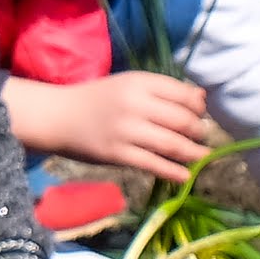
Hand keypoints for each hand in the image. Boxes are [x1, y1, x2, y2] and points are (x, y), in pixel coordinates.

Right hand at [42, 70, 216, 178]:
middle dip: (198, 131)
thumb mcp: (128, 84)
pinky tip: (185, 176)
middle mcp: (135, 104)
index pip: (185, 95)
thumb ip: (162, 90)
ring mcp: (126, 130)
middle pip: (183, 120)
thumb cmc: (97, 100)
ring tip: (200, 155)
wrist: (58, 116)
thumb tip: (201, 99)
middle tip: (200, 137)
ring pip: (172, 144)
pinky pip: (153, 164)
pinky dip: (173, 172)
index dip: (199, 108)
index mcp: (140, 82)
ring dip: (193, 152)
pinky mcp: (117, 154)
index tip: (199, 115)